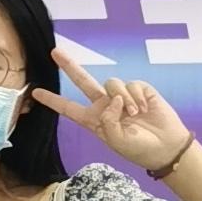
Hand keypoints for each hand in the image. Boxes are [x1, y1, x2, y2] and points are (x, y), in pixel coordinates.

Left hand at [32, 49, 194, 176]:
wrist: (165, 146)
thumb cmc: (139, 148)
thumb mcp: (116, 141)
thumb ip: (108, 121)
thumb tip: (112, 99)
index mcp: (94, 120)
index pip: (69, 108)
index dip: (53, 100)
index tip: (35, 92)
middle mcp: (105, 105)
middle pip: (83, 82)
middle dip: (69, 66)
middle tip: (54, 51)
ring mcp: (121, 96)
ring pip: (111, 83)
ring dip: (123, 99)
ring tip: (135, 115)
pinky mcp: (138, 89)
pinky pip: (131, 84)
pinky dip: (137, 97)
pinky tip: (144, 109)